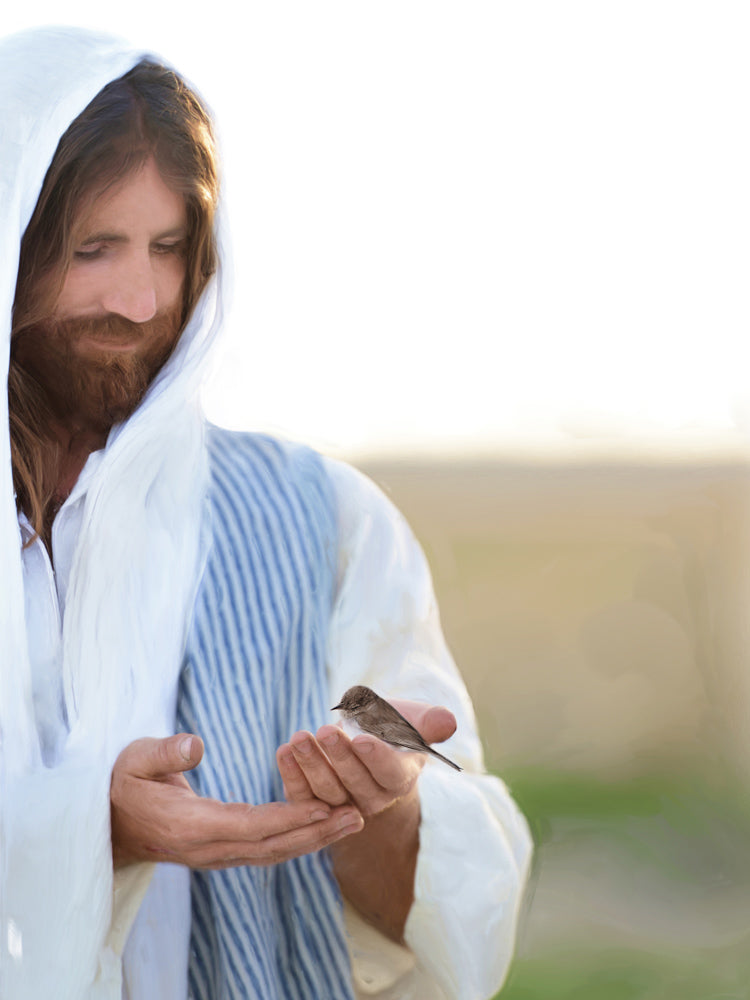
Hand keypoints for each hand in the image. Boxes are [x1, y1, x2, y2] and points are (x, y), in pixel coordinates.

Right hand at [110, 733, 363, 869]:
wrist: (109, 824)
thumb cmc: (123, 784)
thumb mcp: (135, 760)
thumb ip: (164, 753)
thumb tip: (195, 744)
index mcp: (189, 826)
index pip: (248, 825)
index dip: (289, 817)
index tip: (325, 806)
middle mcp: (208, 848)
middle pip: (271, 845)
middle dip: (316, 832)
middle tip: (357, 816)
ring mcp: (215, 854)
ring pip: (273, 852)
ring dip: (315, 839)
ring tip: (354, 821)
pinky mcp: (222, 851)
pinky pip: (265, 848)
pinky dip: (298, 839)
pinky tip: (324, 826)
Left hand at [276, 700, 457, 817]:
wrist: (368, 739)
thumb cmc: (393, 727)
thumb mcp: (413, 720)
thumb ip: (429, 722)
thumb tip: (447, 721)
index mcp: (400, 780)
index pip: (389, 773)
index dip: (376, 757)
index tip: (363, 739)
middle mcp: (372, 799)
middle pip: (354, 782)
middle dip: (339, 757)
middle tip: (326, 730)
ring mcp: (341, 804)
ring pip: (325, 791)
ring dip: (311, 764)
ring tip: (299, 738)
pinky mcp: (313, 803)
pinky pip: (301, 794)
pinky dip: (291, 773)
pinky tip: (284, 750)